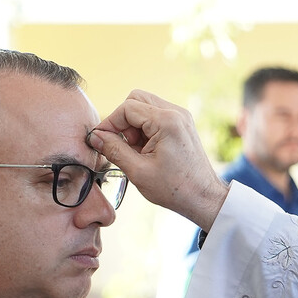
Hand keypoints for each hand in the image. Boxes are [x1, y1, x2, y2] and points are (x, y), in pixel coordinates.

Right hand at [88, 90, 227, 230]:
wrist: (203, 197)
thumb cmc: (175, 188)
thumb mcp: (138, 171)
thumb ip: (114, 150)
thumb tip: (95, 137)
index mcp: (167, 121)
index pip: (127, 107)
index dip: (110, 123)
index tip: (100, 139)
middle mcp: (176, 113)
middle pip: (136, 100)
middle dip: (122, 121)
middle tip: (121, 145)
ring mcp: (180, 117)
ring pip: (144, 107)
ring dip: (133, 126)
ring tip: (135, 151)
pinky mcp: (181, 124)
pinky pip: (155, 116)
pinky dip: (144, 129)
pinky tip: (144, 150)